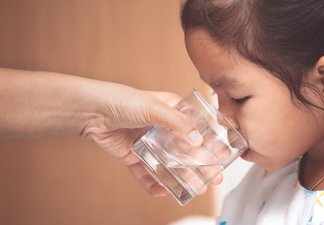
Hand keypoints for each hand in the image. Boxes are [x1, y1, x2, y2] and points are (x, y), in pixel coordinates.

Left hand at [82, 83, 221, 195]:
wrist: (92, 111)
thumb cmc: (123, 100)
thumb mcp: (155, 108)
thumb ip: (178, 124)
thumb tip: (198, 141)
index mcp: (171, 111)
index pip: (196, 128)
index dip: (210, 142)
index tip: (223, 155)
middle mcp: (162, 127)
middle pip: (185, 149)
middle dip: (200, 165)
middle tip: (214, 178)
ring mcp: (149, 142)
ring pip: (169, 163)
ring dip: (182, 176)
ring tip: (195, 188)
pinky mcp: (135, 155)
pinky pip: (146, 172)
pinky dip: (153, 182)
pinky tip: (163, 191)